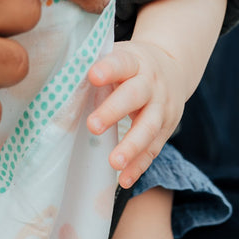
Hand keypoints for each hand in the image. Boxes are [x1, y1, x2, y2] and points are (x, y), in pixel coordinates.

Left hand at [86, 41, 186, 187]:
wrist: (175, 71)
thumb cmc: (133, 68)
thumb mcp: (120, 58)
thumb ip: (98, 68)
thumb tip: (63, 84)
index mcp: (135, 62)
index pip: (122, 63)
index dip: (109, 69)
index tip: (93, 75)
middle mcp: (151, 84)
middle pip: (135, 96)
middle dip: (114, 111)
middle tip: (93, 126)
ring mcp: (161, 108)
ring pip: (148, 128)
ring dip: (130, 147)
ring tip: (113, 162)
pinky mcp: (165, 130)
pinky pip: (152, 150)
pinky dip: (138, 166)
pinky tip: (124, 180)